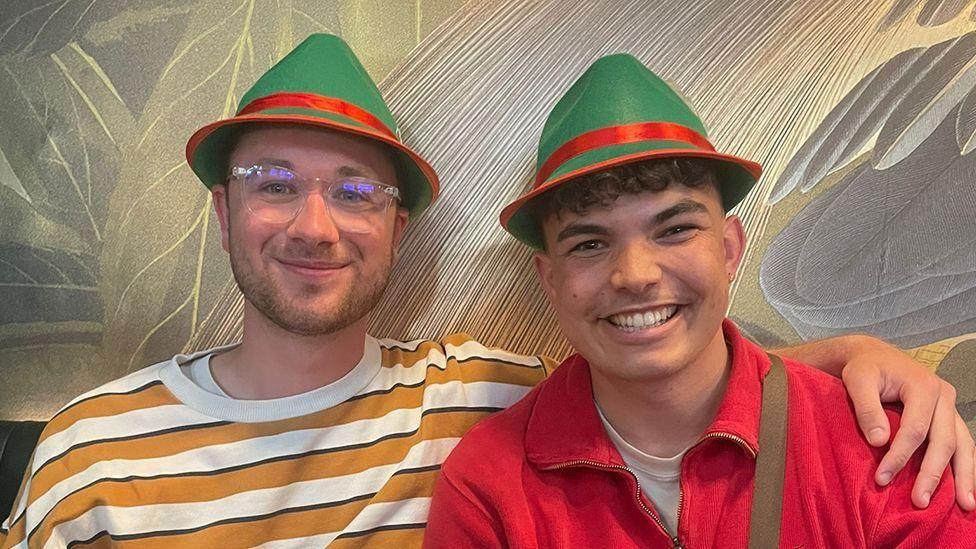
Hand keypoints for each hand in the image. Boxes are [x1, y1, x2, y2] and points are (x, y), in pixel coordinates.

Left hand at [840, 336, 974, 510]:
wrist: (874, 355)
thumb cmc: (864, 368)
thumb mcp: (857, 380)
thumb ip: (867, 408)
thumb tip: (879, 441)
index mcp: (924, 386)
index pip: (916, 430)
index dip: (900, 456)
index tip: (882, 478)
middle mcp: (944, 396)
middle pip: (944, 441)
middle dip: (932, 474)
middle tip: (919, 501)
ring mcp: (950, 407)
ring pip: (964, 445)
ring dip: (964, 476)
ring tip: (965, 506)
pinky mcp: (948, 416)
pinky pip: (962, 444)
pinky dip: (965, 466)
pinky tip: (966, 489)